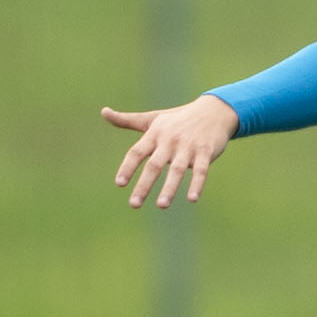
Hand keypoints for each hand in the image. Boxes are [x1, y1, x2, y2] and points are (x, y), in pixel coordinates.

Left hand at [104, 96, 240, 207]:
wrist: (213, 111)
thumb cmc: (178, 119)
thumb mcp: (152, 119)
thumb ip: (127, 120)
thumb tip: (103, 112)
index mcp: (154, 134)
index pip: (137, 152)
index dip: (128, 167)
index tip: (119, 183)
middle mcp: (170, 140)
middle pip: (154, 165)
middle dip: (144, 185)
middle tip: (134, 204)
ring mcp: (188, 146)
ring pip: (177, 170)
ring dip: (169, 188)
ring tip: (161, 205)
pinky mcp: (206, 152)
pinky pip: (201, 170)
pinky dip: (197, 184)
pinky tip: (192, 199)